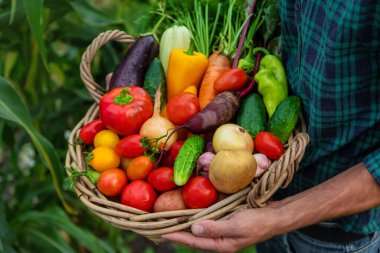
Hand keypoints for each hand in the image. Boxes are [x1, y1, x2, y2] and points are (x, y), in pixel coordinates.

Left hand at [162, 205, 279, 252]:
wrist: (275, 217)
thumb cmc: (258, 222)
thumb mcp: (237, 226)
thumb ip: (215, 228)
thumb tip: (194, 228)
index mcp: (221, 244)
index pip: (194, 241)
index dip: (178, 236)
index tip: (162, 232)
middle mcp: (219, 239)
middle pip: (194, 237)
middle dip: (178, 231)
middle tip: (161, 226)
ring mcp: (223, 231)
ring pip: (200, 228)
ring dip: (186, 224)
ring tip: (171, 219)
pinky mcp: (226, 221)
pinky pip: (208, 220)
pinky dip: (198, 216)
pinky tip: (191, 212)